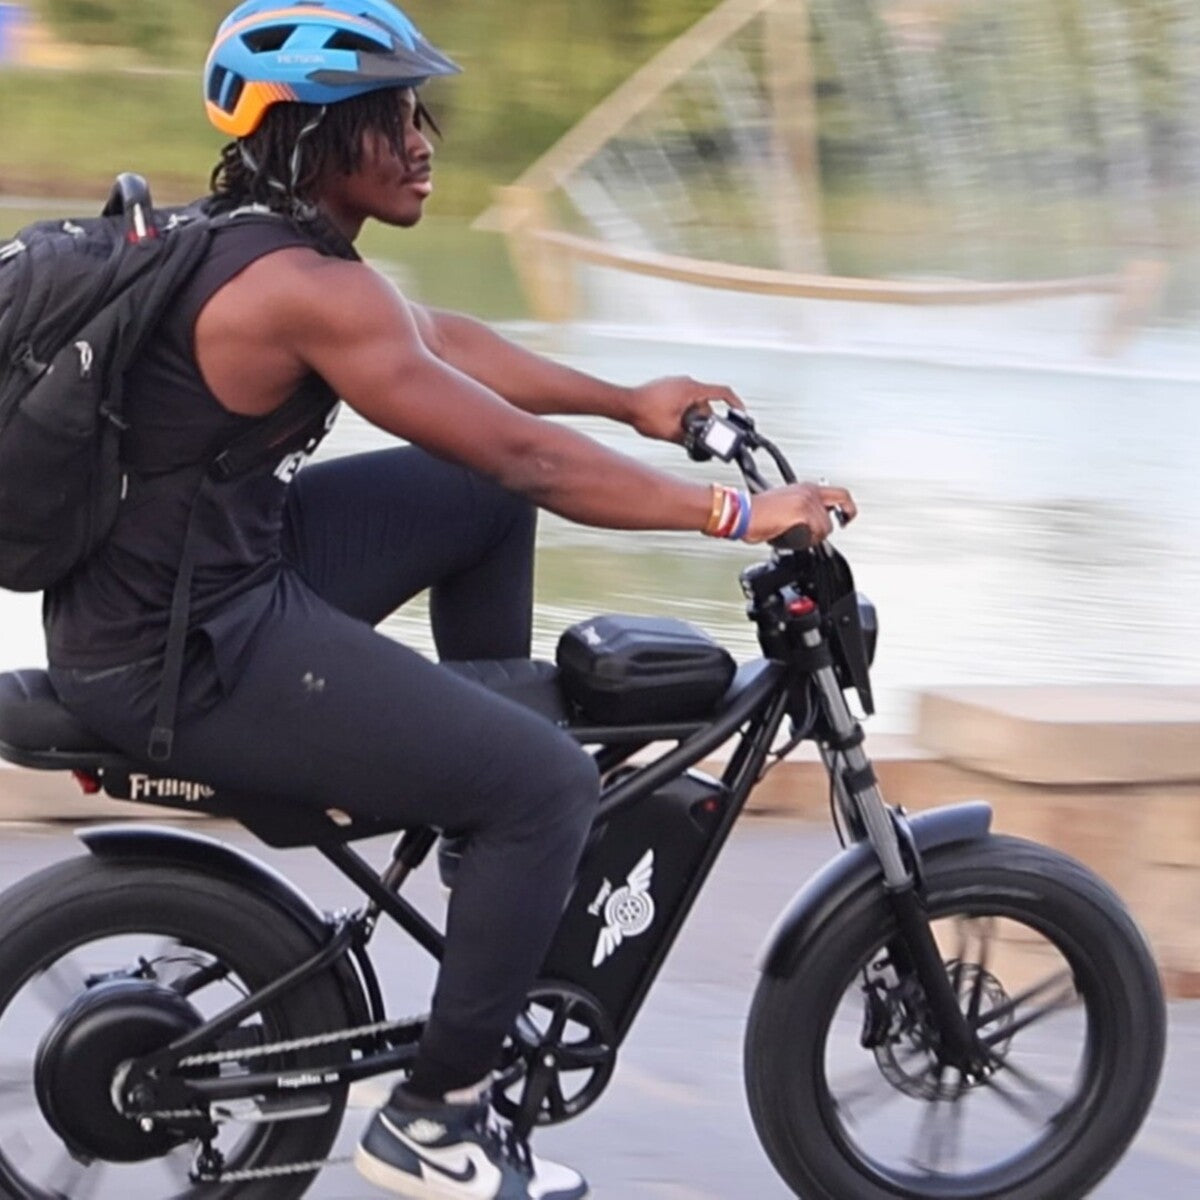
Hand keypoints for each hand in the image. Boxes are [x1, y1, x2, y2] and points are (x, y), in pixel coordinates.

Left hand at [627, 376, 743, 442]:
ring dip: (691, 417)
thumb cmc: (643, 412)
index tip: (740, 413)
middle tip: (696, 434)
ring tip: (677, 429)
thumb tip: (699, 446)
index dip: (735, 403)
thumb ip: (689, 439)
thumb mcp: (671, 432)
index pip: (722, 393)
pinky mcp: (669, 387)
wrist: (623, 403)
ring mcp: (677, 383)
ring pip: (694, 402)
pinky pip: (684, 399)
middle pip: (706, 403)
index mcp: (692, 390)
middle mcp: (686, 383)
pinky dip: (683, 411)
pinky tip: (671, 422)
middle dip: (703, 420)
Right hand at [744, 482, 856, 545]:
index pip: (839, 493)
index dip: (847, 506)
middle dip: (835, 522)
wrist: (743, 514)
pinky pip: (815, 533)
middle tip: (827, 529)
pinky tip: (792, 537)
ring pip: (826, 526)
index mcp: (805, 488)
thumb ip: (802, 508)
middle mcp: (808, 492)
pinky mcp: (802, 513)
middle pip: (838, 508)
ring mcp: (807, 502)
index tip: (846, 516)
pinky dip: (805, 540)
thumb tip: (811, 523)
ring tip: (796, 535)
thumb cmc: (756, 512)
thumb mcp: (784, 503)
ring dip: (813, 537)